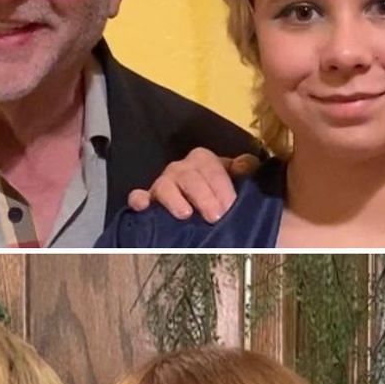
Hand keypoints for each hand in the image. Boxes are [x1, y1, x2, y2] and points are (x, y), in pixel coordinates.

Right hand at [125, 149, 256, 221]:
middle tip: (216, 216)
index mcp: (204, 162)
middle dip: (204, 195)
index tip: (230, 205)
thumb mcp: (241, 182)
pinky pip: (138, 197)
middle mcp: (182, 170)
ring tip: (185, 214)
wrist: (210, 221)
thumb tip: (243, 166)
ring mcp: (163, 186)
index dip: (221, 185)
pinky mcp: (148, 202)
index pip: (211, 166)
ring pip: (164, 185)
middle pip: (189, 175)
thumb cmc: (226, 200)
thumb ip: (246, 170)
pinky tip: (144, 207)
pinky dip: (139, 200)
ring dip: (174, 198)